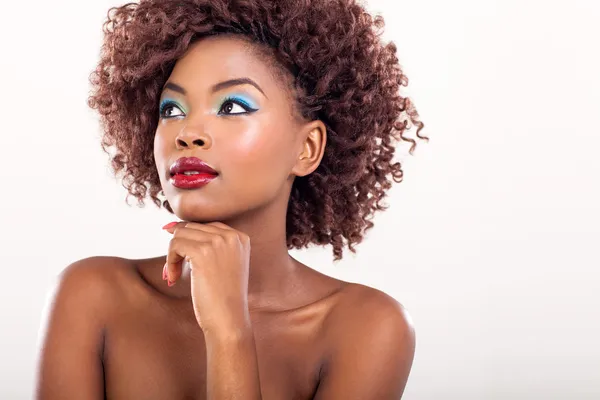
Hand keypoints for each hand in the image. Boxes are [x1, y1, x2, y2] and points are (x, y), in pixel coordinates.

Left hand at [162, 221, 251, 335]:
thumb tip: (170, 226)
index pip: (206, 226)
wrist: (229, 320)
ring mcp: (218, 242)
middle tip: (175, 271)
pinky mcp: (202, 252)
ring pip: (180, 235)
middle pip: (191, 228)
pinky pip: (175, 245)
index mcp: (240, 237)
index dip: (189, 241)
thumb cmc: (223, 298)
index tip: (182, 259)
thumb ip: (206, 244)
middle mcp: (231, 236)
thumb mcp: (223, 264)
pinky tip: (172, 278)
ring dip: (172, 255)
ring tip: (174, 275)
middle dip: (179, 248)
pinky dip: (169, 262)